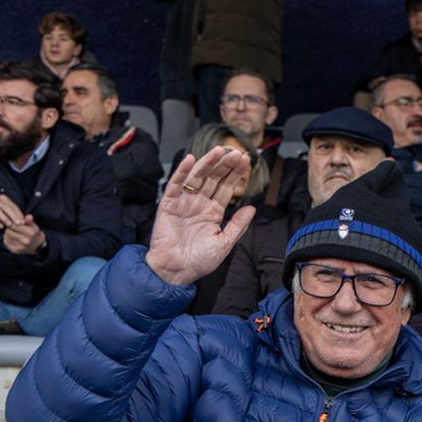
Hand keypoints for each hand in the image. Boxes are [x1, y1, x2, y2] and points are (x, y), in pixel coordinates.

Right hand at [0, 193, 23, 229]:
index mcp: (3, 198)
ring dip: (5, 219)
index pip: (13, 205)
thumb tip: (26, 219)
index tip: (24, 222)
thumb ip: (13, 213)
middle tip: (19, 224)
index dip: (19, 214)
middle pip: (6, 207)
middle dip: (14, 216)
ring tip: (10, 225)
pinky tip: (0, 227)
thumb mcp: (4, 210)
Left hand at [1, 216, 44, 255]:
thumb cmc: (33, 233)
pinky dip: (7, 239)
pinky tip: (12, 239)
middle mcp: (26, 241)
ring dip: (8, 234)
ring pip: (6, 236)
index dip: (13, 223)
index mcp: (31, 233)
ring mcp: (20, 247)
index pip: (14, 225)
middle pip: (9, 231)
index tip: (15, 224)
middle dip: (10, 229)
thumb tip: (29, 216)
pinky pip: (6, 241)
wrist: (36, 246)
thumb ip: (30, 221)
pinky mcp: (15, 251)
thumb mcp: (33, 226)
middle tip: (14, 229)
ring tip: (13, 234)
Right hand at [146, 148, 255, 285]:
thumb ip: (238, 225)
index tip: (246, 161)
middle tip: (236, 152)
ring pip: (197, 177)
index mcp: (213, 211)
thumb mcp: (225, 242)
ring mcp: (184, 202)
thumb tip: (253, 208)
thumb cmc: (200, 260)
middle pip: (213, 178)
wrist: (177, 271)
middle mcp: (199, 203)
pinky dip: (182, 171)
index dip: (235, 174)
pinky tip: (191, 159)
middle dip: (225, 165)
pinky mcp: (168, 203)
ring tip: (219, 150)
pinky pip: (175, 184)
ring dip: (207, 163)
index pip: (226, 188)